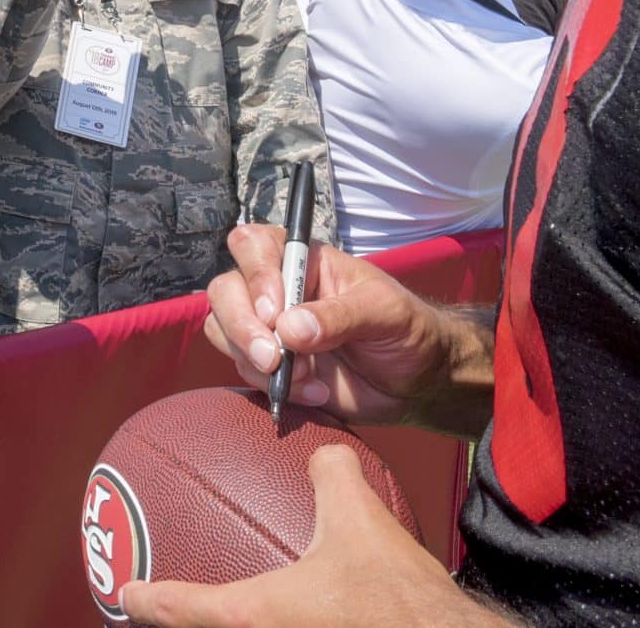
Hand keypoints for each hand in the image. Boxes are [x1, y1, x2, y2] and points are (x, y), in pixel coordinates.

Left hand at [120, 446, 500, 627]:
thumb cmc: (397, 598)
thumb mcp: (361, 519)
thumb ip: (332, 475)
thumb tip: (324, 450)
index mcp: (253, 615)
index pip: (181, 609)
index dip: (146, 601)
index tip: (126, 594)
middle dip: (177, 626)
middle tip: (155, 612)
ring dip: (227, 627)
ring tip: (223, 615)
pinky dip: (271, 626)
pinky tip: (299, 615)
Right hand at [203, 225, 491, 437]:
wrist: (418, 383)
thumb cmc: (408, 331)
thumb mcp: (386, 313)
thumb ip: (340, 316)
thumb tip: (288, 329)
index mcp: (303, 261)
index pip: (252, 245)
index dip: (255, 275)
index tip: (276, 314)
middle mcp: (277, 289)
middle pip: (225, 290)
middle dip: (241, 326)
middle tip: (273, 359)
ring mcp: (269, 329)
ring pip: (222, 330)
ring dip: (254, 361)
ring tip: (304, 381)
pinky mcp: (270, 366)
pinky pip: (243, 370)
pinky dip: (270, 388)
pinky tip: (313, 394)